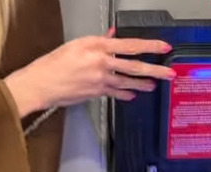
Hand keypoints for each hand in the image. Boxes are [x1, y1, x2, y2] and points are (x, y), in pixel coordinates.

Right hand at [5, 31, 174, 116]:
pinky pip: (116, 93)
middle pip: (135, 67)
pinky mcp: (97, 93)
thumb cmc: (53, 63)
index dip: (150, 47)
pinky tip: (132, 95)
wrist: (40, 84)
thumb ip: (99, 41)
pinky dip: (126, 94)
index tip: (164, 47)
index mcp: (97, 47)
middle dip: (156, 71)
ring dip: (143, 84)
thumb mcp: (76, 44)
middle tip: (170, 74)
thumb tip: (113, 36)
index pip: (130, 45)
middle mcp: (102, 64)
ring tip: (153, 85)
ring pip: (129, 82)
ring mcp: (101, 81)